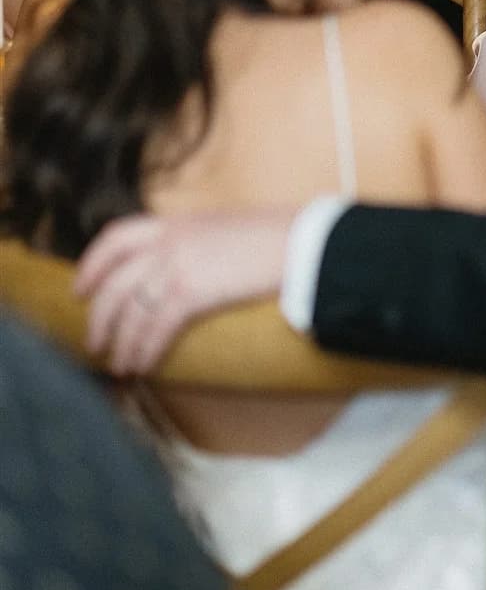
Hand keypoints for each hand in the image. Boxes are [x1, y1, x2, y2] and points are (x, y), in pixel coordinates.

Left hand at [75, 209, 295, 375]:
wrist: (300, 242)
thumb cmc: (272, 238)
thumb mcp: (221, 230)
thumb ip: (193, 244)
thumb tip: (179, 271)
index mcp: (174, 223)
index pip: (116, 237)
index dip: (92, 264)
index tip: (80, 288)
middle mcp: (169, 241)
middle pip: (115, 282)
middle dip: (98, 316)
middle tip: (94, 342)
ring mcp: (178, 264)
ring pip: (129, 309)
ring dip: (119, 341)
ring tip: (118, 363)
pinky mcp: (192, 291)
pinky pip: (156, 327)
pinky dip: (144, 349)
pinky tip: (142, 365)